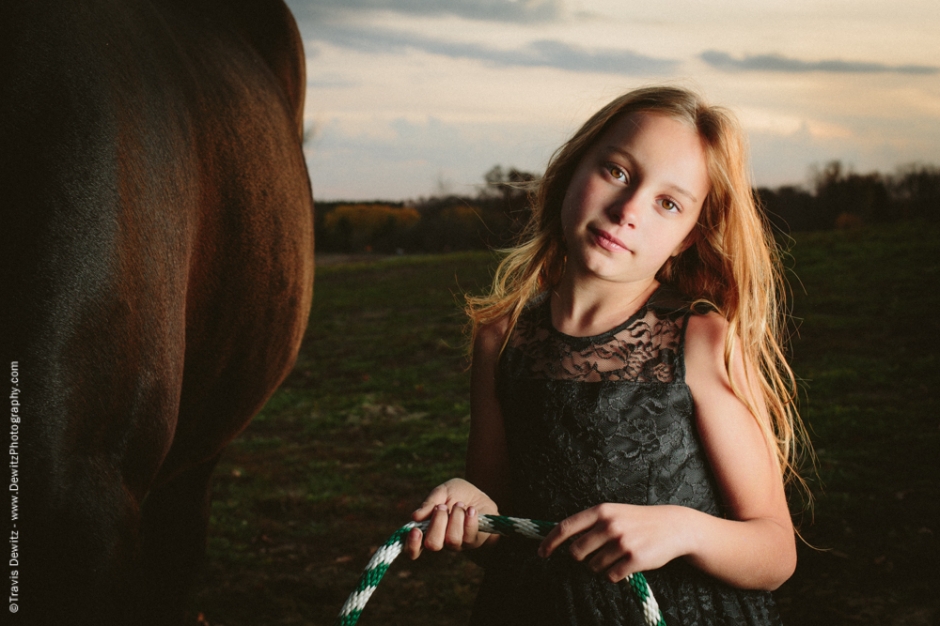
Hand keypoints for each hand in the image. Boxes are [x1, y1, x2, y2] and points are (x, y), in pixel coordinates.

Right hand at [405, 478, 498, 559]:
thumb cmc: (459, 494)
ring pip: (452, 539)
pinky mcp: (475, 541)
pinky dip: (469, 519)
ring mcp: (459, 543)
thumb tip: (415, 517)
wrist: (483, 496)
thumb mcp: (443, 491)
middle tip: (443, 507)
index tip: (415, 531)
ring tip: (460, 504)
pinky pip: (470, 535)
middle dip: (437, 523)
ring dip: (455, 517)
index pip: (415, 548)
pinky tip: (472, 509)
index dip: (412, 544)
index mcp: (428, 529)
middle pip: (433, 544)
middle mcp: (442, 540)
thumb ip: (430, 502)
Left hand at [538, 503, 690, 581]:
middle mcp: (609, 525)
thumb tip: (562, 539)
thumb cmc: (638, 520)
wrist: (673, 526)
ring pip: (593, 567)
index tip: (541, 553)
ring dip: (600, 567)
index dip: (550, 542)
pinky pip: (611, 576)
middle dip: (581, 559)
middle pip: (576, 552)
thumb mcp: (613, 513)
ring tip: (615, 557)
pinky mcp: (634, 559)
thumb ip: (590, 523)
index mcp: (601, 511)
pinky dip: (615, 575)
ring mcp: (622, 542)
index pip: (566, 527)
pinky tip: (625, 565)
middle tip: (594, 555)